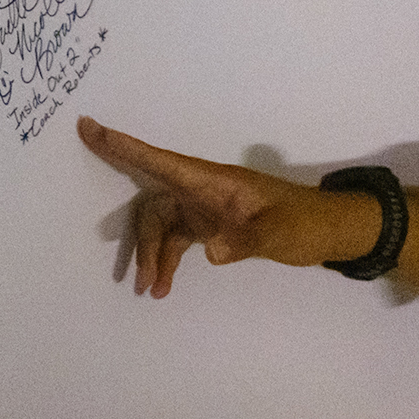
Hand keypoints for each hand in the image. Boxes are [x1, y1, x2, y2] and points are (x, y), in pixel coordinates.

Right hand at [77, 116, 374, 297]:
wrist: (330, 231)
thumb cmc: (306, 223)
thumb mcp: (280, 233)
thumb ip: (245, 241)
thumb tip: (209, 252)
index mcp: (213, 181)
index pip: (159, 161)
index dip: (122, 145)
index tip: (88, 127)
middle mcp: (201, 190)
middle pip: (153, 206)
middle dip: (141, 241)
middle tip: (137, 277)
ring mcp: (204, 208)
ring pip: (161, 227)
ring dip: (153, 257)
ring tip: (152, 291)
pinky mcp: (210, 226)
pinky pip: (176, 240)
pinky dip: (167, 261)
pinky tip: (164, 286)